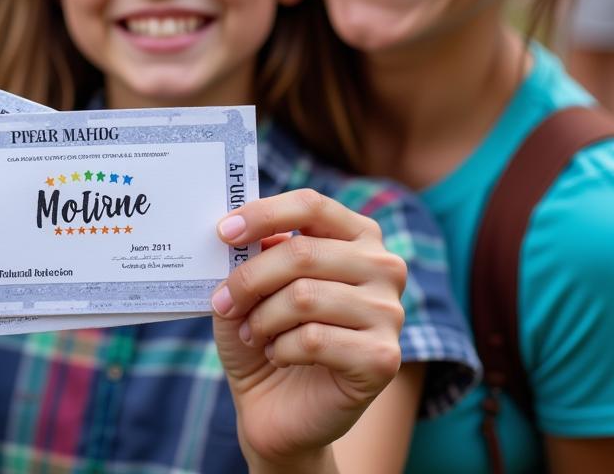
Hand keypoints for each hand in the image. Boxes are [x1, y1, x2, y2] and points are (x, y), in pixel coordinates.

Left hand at [210, 189, 405, 468]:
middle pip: (302, 253)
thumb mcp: (251, 285)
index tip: (224, 233)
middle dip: (250, 279)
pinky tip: (278, 355)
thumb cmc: (265, 332)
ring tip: (252, 332)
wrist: (278, 409)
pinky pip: (315, 340)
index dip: (264, 215)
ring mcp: (390, 313)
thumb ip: (249, 252)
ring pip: (304, 297)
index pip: (310, 205)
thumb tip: (236, 231)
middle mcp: (383, 267)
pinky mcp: (383, 359)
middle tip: (223, 302)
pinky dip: (281, 349)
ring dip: (262, 318)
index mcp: (357, 235)